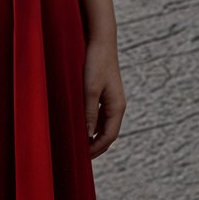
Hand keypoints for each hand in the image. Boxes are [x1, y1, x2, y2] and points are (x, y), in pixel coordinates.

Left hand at [82, 39, 125, 158]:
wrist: (101, 42)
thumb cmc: (95, 64)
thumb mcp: (89, 90)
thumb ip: (89, 113)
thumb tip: (88, 136)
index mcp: (117, 107)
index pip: (109, 137)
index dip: (96, 149)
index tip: (83, 157)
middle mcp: (118, 106)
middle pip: (109, 134)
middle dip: (97, 147)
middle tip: (81, 157)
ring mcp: (113, 100)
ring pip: (105, 126)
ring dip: (95, 137)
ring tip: (80, 146)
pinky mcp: (107, 94)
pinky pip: (102, 116)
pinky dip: (94, 126)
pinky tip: (83, 127)